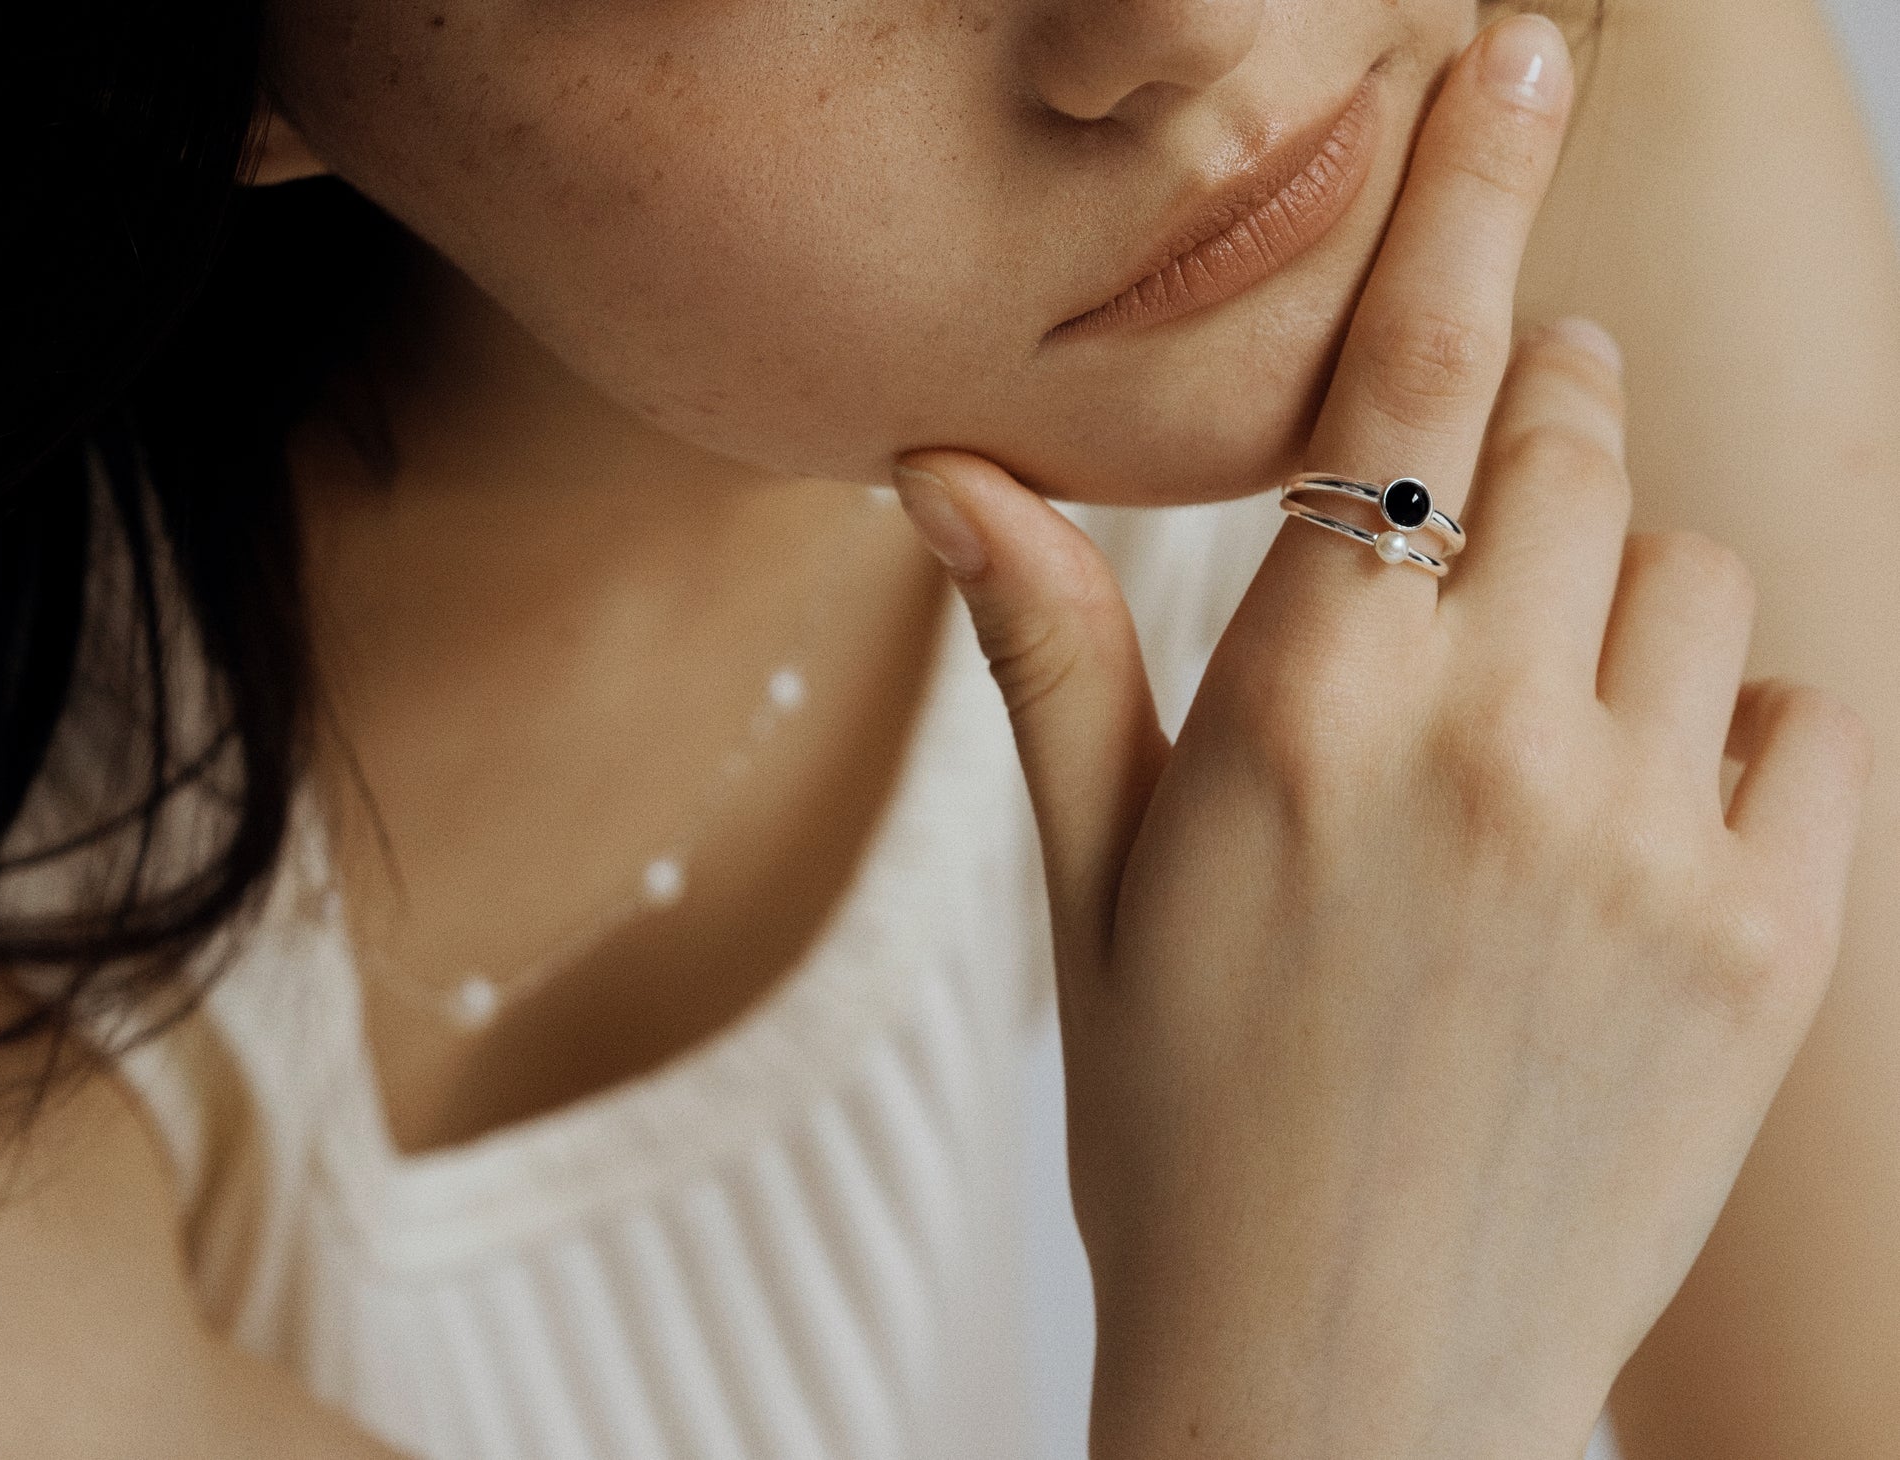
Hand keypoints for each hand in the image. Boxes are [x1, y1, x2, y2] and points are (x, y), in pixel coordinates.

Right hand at [890, 11, 1874, 1458]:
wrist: (1344, 1387)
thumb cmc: (1185, 1127)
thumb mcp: (1087, 889)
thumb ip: (1049, 653)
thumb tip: (941, 468)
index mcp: (1298, 719)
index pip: (1404, 393)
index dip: (1466, 202)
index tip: (1525, 58)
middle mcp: (1484, 751)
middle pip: (1574, 444)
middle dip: (1541, 419)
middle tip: (1496, 477)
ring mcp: (1645, 846)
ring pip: (1693, 579)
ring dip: (1623, 606)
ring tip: (1539, 740)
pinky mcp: (1772, 945)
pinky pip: (1806, 722)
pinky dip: (1736, 737)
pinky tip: (1636, 837)